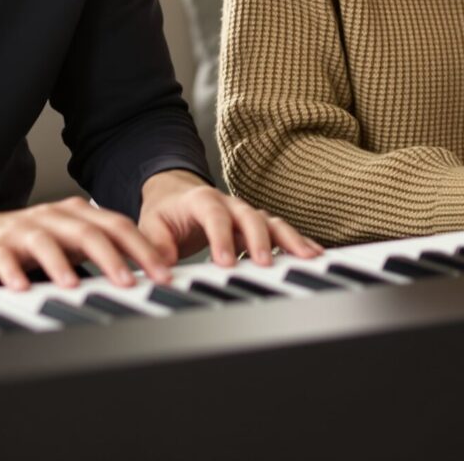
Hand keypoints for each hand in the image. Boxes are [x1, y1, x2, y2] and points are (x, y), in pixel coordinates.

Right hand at [0, 198, 176, 291]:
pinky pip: (4, 259)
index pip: (117, 226)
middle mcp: (52, 217)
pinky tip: (23, 288)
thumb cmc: (28, 245)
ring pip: (47, 243)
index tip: (164, 273)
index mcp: (76, 214)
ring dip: (62, 264)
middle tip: (132, 283)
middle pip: (88, 232)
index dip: (143, 248)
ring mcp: (22, 230)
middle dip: (113, 258)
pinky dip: (14, 273)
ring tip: (75, 286)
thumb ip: (103, 252)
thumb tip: (149, 272)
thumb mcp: (70, 244)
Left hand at [136, 169, 324, 267]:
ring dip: (289, 239)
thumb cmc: (164, 212)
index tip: (225, 263)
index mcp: (200, 199)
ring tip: (307, 257)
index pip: (213, 214)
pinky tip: (313, 254)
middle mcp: (228, 202)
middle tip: (264, 264)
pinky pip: (279, 231)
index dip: (221, 237)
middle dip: (258, 240)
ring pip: (271, 222)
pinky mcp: (255, 225)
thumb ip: (156, 245)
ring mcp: (244, 213)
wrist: (174, 195)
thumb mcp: (150, 226)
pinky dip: (296, 241)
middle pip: (249, 216)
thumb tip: (163, 268)